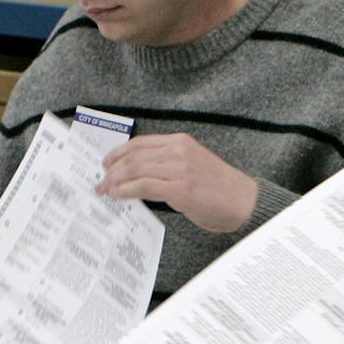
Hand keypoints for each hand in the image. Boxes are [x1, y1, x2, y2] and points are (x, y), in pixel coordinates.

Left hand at [96, 133, 257, 232]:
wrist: (243, 202)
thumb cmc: (219, 188)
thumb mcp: (193, 164)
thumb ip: (168, 164)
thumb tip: (137, 174)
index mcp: (181, 141)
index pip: (140, 143)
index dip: (118, 153)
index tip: (106, 164)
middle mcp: (179, 151)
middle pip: (133, 156)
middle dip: (111, 170)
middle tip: (100, 182)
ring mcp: (179, 169)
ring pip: (134, 170)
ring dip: (114, 181)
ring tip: (105, 190)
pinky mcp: (179, 189)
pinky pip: (142, 187)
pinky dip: (125, 191)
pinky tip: (117, 196)